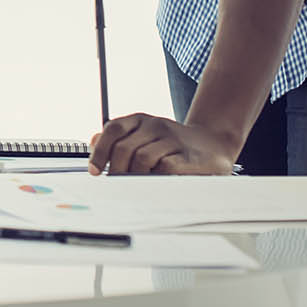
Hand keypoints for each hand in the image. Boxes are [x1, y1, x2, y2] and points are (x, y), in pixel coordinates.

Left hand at [89, 113, 240, 175]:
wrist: (214, 143)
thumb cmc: (174, 145)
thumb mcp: (144, 137)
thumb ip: (120, 139)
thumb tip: (92, 142)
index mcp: (141, 120)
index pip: (112, 130)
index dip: (100, 151)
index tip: (95, 171)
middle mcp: (155, 125)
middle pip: (124, 148)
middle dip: (116, 171)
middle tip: (117, 185)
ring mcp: (172, 139)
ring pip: (142, 158)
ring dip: (135, 176)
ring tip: (138, 185)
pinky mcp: (187, 156)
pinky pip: (164, 168)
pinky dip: (156, 178)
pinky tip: (157, 183)